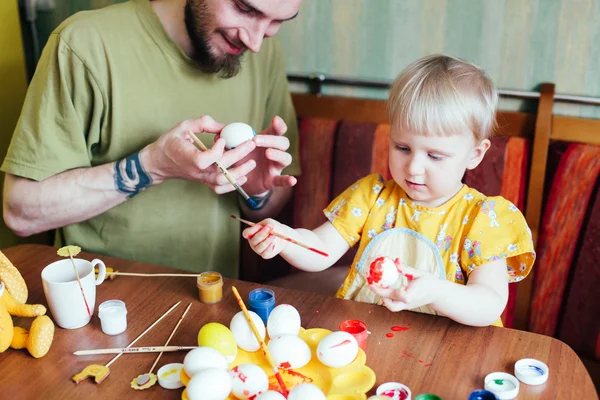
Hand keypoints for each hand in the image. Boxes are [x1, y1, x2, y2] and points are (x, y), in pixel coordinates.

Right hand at [142, 116, 256, 193]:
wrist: (158, 162)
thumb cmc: (170, 142)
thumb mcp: (183, 126)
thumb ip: (203, 123)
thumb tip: (224, 126)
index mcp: (188, 157)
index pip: (208, 158)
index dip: (218, 149)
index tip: (222, 138)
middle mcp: (196, 170)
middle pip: (221, 168)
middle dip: (239, 155)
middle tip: (251, 144)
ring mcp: (201, 178)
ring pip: (223, 181)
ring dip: (239, 172)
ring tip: (251, 163)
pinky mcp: (204, 182)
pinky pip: (220, 188)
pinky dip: (232, 185)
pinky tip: (243, 177)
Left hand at [224, 116, 296, 195]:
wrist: (241, 179)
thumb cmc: (240, 159)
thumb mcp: (234, 148)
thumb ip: (228, 141)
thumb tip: (218, 134)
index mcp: (266, 141)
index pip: (277, 130)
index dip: (279, 125)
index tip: (275, 119)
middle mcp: (274, 152)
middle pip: (283, 142)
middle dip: (272, 139)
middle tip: (256, 140)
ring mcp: (275, 166)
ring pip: (285, 158)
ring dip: (278, 154)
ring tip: (268, 153)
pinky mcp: (273, 179)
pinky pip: (282, 180)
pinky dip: (288, 180)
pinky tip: (292, 181)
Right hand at [242, 218, 288, 258]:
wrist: (282, 236)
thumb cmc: (273, 228)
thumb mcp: (270, 223)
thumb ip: (268, 224)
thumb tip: (269, 226)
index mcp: (251, 233)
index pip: (246, 233)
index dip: (252, 230)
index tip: (260, 226)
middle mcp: (253, 242)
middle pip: (254, 240)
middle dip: (262, 234)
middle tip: (269, 229)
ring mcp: (258, 249)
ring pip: (259, 248)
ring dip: (267, 241)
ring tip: (273, 236)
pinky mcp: (265, 254)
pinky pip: (265, 254)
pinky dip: (269, 248)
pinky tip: (273, 244)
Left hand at [369, 265, 440, 311]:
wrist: (436, 294)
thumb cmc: (428, 282)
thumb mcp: (418, 273)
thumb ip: (406, 269)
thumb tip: (395, 261)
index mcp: (413, 295)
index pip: (401, 295)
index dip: (394, 291)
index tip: (385, 283)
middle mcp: (408, 303)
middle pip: (392, 304)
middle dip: (380, 294)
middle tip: (371, 283)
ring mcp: (406, 306)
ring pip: (391, 307)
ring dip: (382, 297)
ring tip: (376, 285)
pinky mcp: (404, 306)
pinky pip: (393, 305)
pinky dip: (386, 298)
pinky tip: (382, 288)